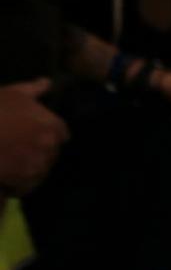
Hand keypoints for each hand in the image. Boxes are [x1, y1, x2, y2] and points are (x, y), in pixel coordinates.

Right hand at [0, 79, 67, 193]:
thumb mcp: (12, 93)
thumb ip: (33, 89)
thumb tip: (47, 82)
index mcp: (52, 125)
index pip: (62, 134)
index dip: (49, 134)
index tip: (35, 135)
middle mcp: (50, 146)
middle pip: (52, 153)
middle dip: (39, 152)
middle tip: (21, 150)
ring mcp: (37, 164)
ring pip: (41, 170)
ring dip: (31, 169)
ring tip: (14, 165)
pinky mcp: (22, 181)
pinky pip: (27, 186)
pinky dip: (20, 185)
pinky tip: (8, 180)